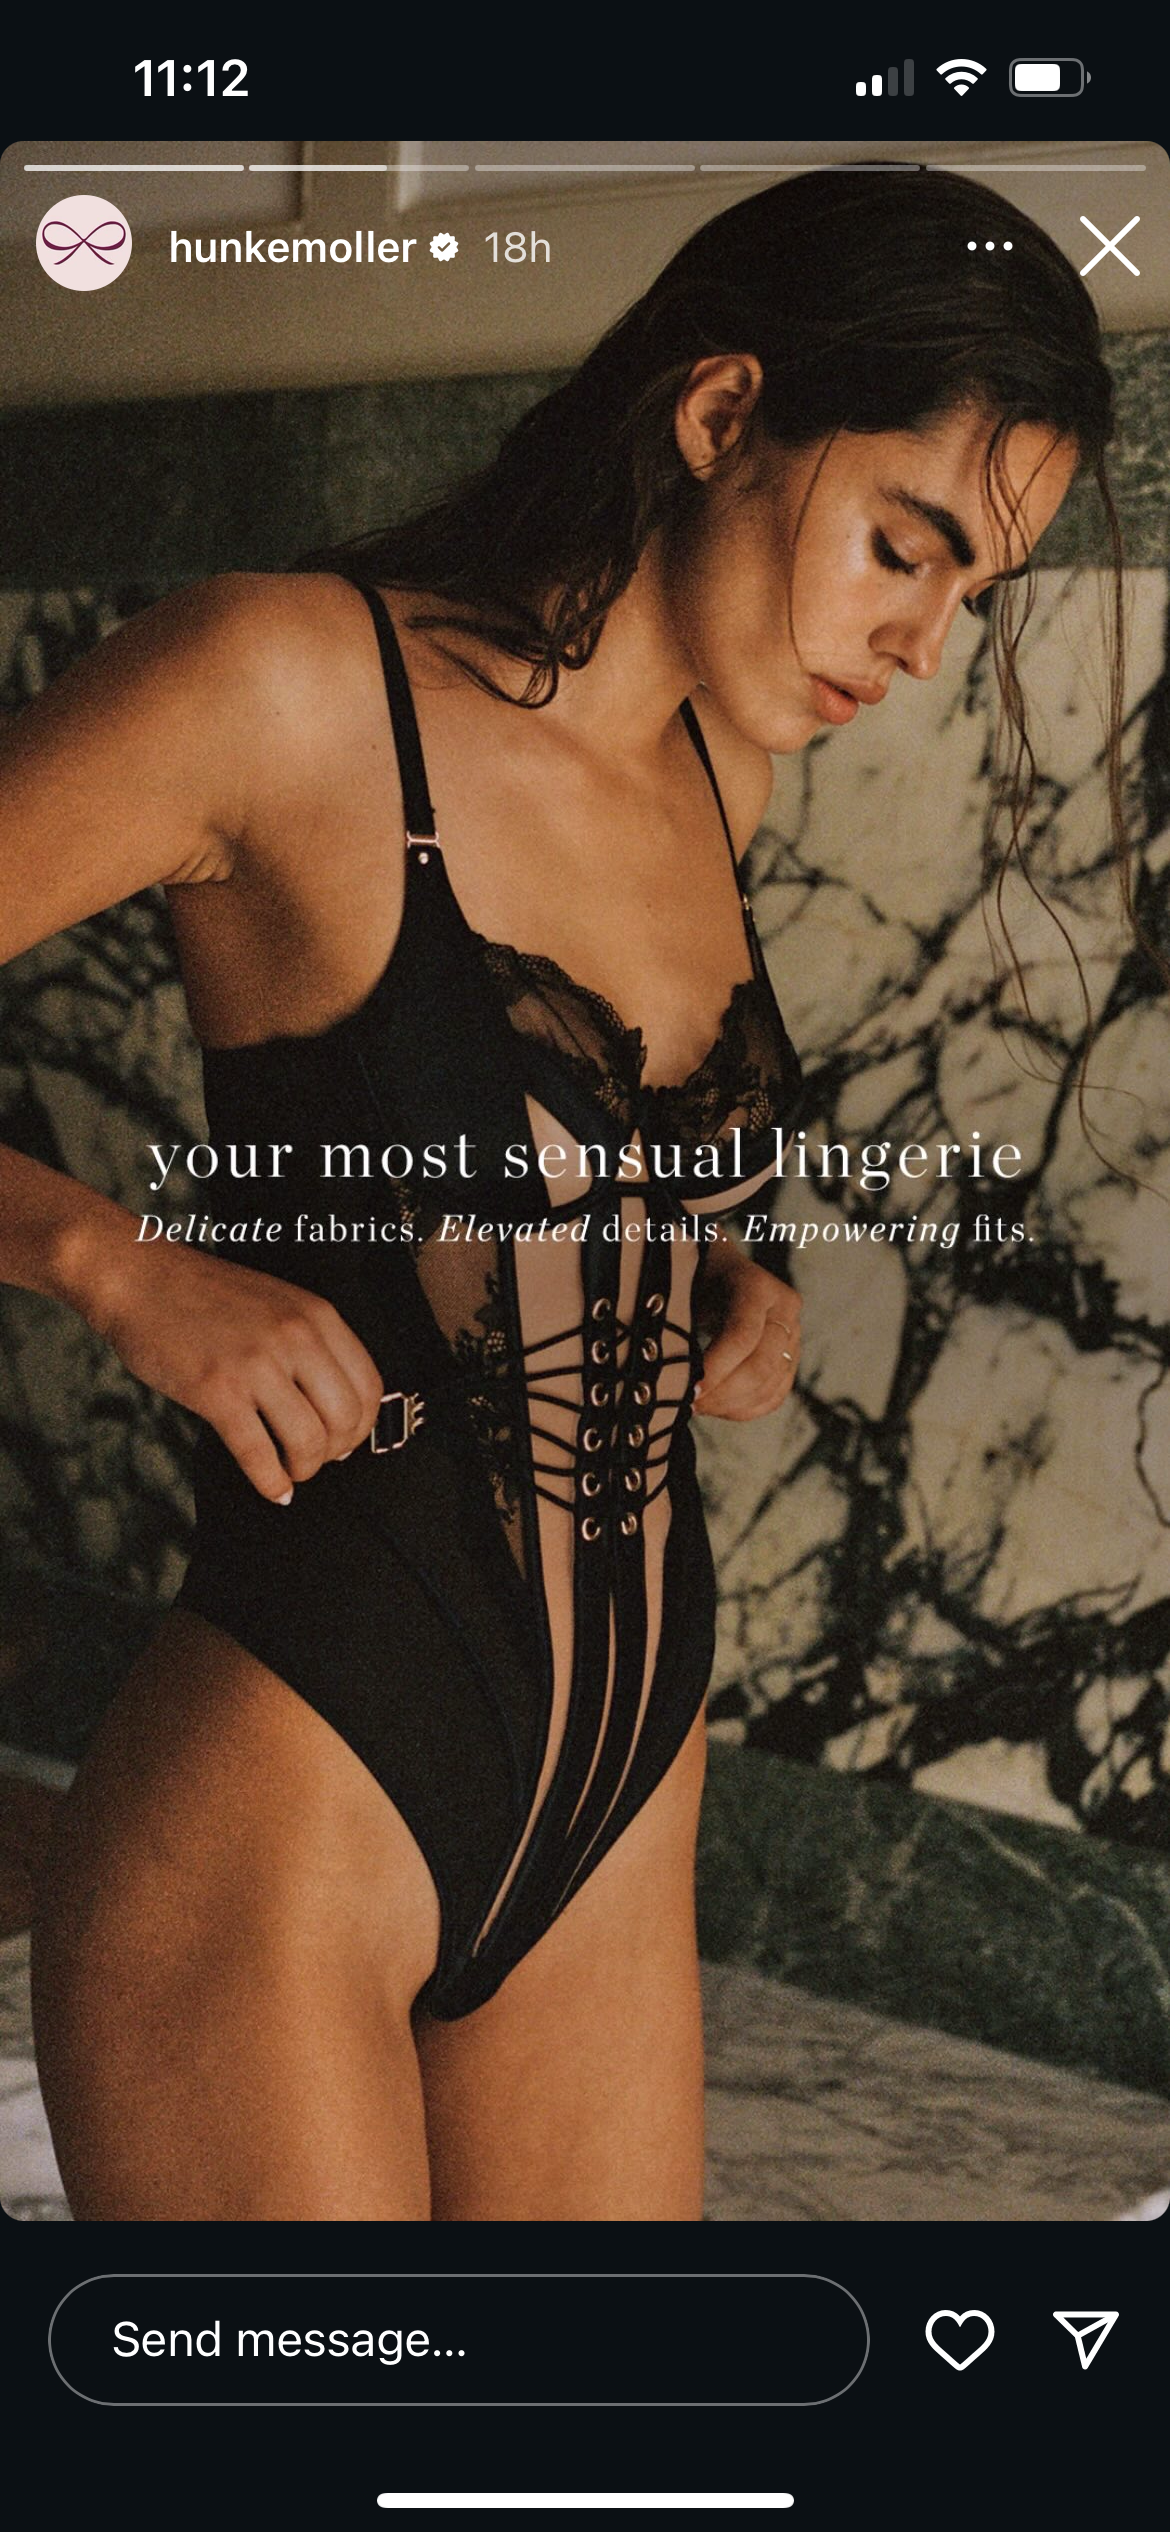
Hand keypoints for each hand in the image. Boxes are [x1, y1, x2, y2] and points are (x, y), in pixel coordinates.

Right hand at [80, 1235, 385, 1503]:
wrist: (140, 1279)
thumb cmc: (206, 1296)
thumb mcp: (278, 1304)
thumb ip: (311, 1345)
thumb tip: (336, 1413)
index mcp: (317, 1316)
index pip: (369, 1386)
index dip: (361, 1426)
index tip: (344, 1440)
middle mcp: (296, 1338)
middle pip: (346, 1420)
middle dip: (334, 1452)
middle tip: (314, 1459)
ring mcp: (257, 1365)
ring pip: (308, 1442)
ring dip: (303, 1470)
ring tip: (290, 1472)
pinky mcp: (217, 1391)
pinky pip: (259, 1453)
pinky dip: (271, 1483)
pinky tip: (273, 1490)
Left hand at [692, 1244, 801, 1421]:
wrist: (718, 1268)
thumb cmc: (693, 1276)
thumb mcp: (685, 1286)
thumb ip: (678, 1319)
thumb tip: (667, 1367)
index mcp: (757, 1285)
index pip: (742, 1336)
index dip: (717, 1368)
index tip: (690, 1390)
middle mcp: (783, 1309)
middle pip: (761, 1365)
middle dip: (724, 1393)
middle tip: (690, 1405)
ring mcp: (793, 1334)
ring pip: (770, 1385)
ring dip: (732, 1405)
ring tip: (699, 1407)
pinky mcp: (791, 1356)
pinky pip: (775, 1395)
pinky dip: (746, 1409)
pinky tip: (718, 1408)